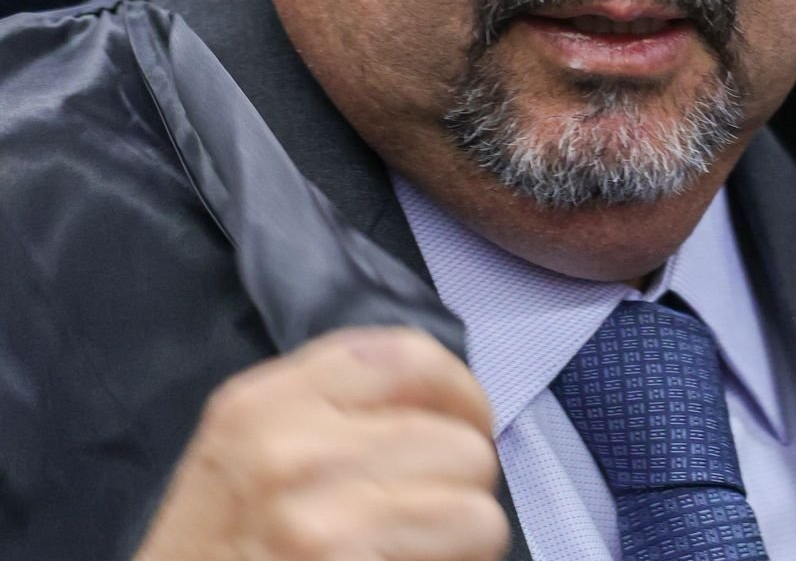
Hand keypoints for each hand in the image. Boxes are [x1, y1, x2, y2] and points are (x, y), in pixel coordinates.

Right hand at [134, 327, 508, 560]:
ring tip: (408, 549)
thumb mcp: (248, 458)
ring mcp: (316, 511)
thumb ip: (331, 411)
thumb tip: (446, 400)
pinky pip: (470, 536)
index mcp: (262, 402)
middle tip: (421, 516)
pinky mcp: (343, 558)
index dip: (458, 394)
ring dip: (462, 531)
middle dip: (458, 480)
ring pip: (475, 493)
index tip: (456, 430)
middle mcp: (287, 445)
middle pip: (458, 434)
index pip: (410, 354)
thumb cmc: (220, 557)